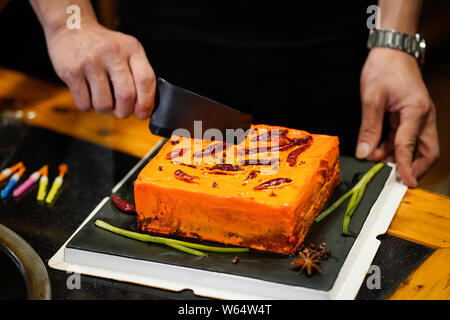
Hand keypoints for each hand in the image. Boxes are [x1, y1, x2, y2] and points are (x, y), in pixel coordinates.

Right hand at [46, 22, 155, 118]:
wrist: (72, 28)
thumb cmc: (106, 48)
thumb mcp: (127, 51)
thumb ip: (139, 75)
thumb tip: (146, 109)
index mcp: (132, 48)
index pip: (146, 79)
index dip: (147, 102)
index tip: (142, 114)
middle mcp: (112, 53)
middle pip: (126, 95)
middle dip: (125, 112)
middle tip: (121, 111)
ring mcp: (91, 61)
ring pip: (104, 104)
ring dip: (105, 110)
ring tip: (103, 99)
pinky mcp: (72, 71)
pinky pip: (84, 104)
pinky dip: (88, 106)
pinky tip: (88, 94)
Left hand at [357, 47, 438, 186]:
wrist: (392, 51)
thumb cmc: (384, 69)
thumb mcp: (371, 99)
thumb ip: (369, 129)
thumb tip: (365, 153)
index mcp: (417, 111)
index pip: (410, 146)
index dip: (405, 166)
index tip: (405, 182)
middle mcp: (424, 117)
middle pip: (427, 152)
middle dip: (412, 167)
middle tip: (394, 177)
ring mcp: (419, 117)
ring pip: (415, 147)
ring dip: (398, 157)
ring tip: (375, 158)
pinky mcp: (411, 117)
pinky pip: (406, 138)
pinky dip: (393, 147)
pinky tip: (377, 148)